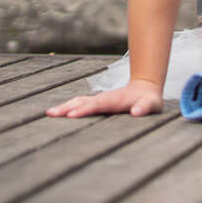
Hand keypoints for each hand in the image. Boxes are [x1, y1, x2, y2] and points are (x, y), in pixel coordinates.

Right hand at [47, 79, 163, 117]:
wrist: (146, 88)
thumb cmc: (149, 100)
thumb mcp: (152, 104)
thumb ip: (145, 107)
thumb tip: (136, 112)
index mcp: (115, 100)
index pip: (98, 105)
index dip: (85, 109)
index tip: (72, 114)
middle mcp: (104, 99)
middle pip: (83, 102)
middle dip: (68, 107)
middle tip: (52, 114)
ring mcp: (99, 100)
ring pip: (79, 101)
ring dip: (65, 106)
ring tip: (49, 113)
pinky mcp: (97, 102)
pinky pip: (79, 103)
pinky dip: (68, 107)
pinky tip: (57, 112)